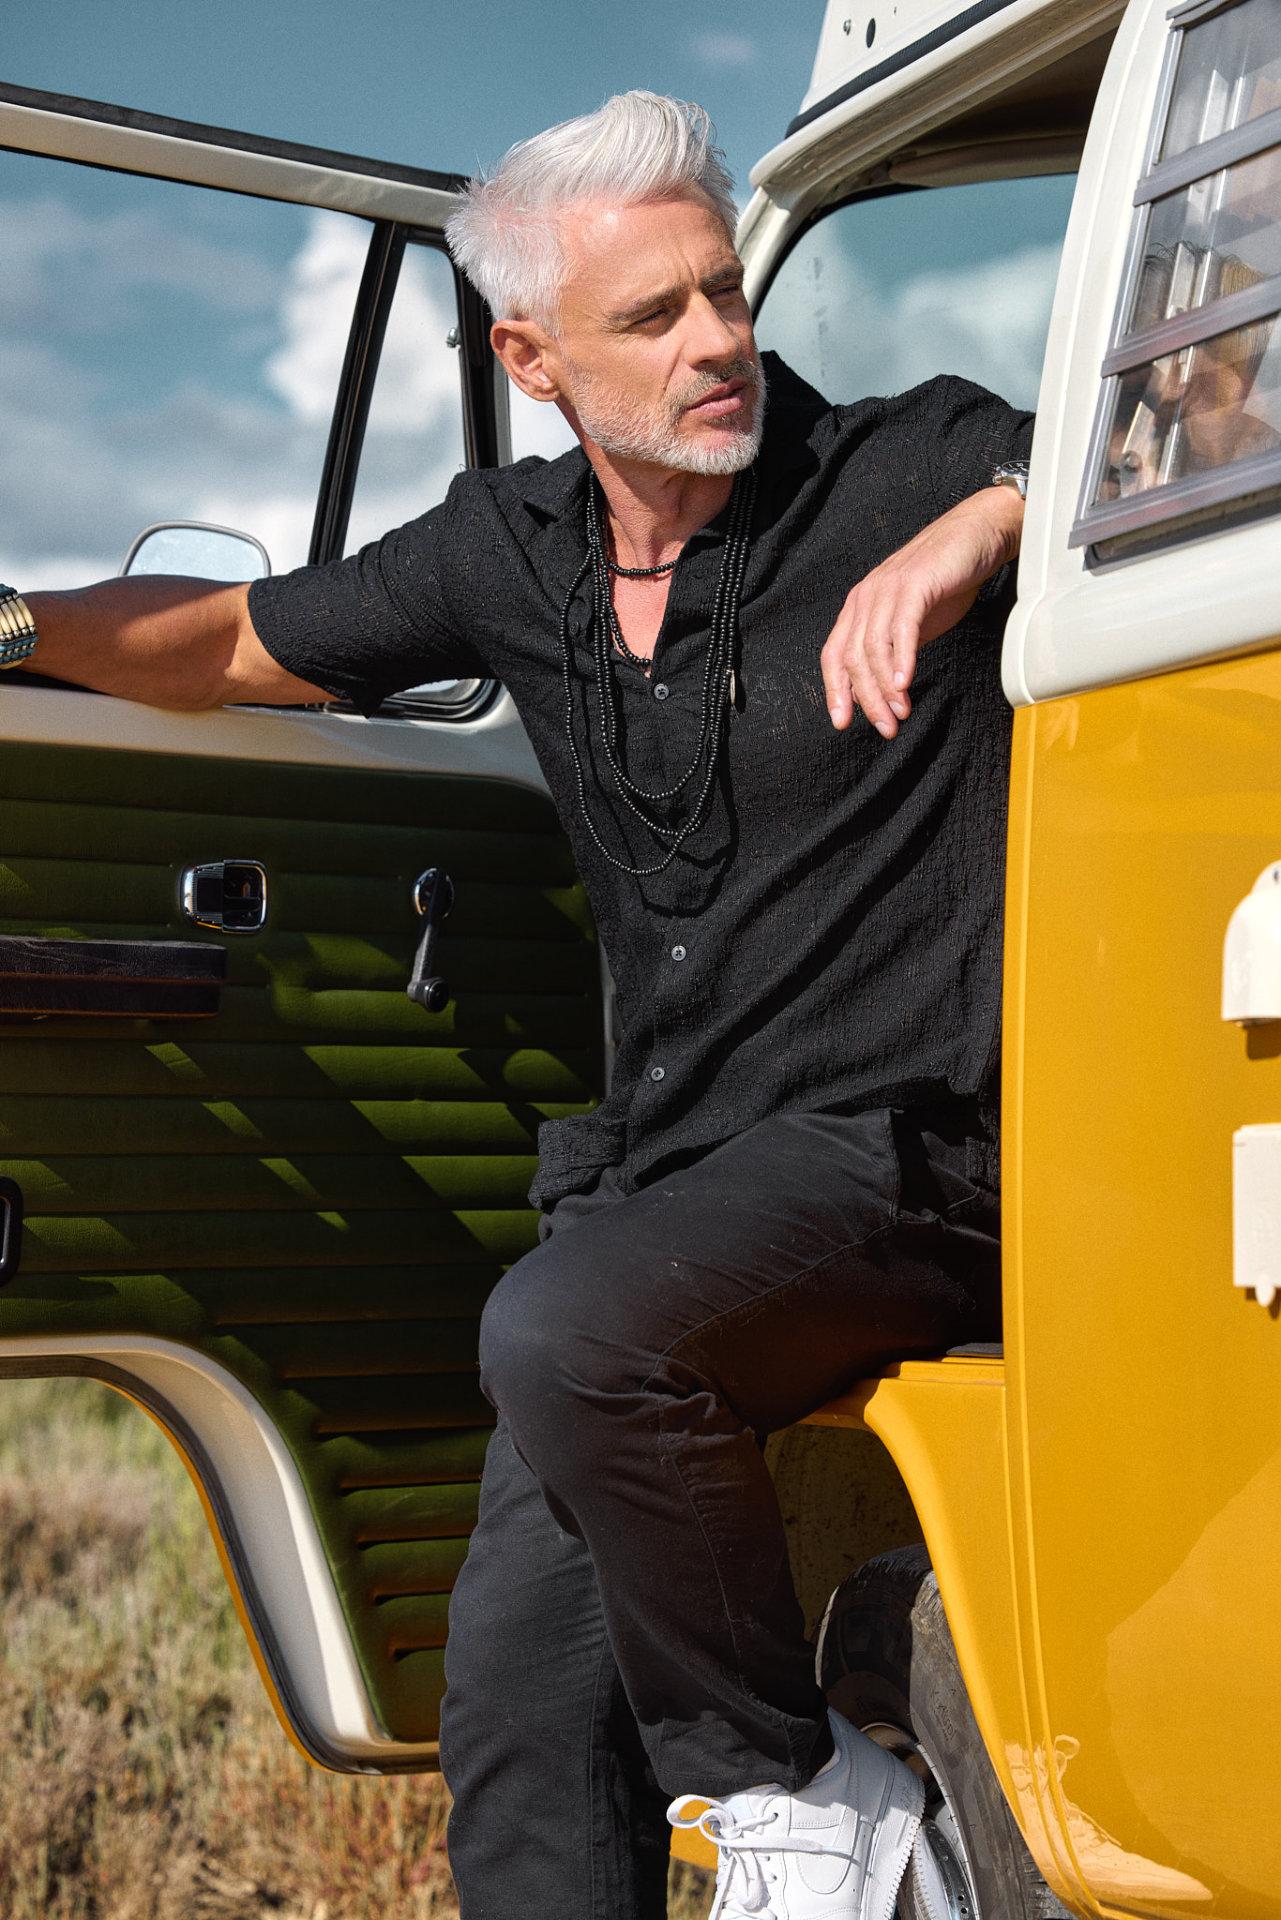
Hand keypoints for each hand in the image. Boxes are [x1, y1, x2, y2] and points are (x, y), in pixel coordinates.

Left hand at [821, 484, 1024, 738]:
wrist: (976, 537)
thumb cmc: (944, 581)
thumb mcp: (909, 623)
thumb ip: (889, 652)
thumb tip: (875, 692)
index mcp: (858, 607)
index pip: (834, 655)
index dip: (835, 690)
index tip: (842, 722)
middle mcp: (865, 598)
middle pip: (853, 659)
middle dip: (867, 699)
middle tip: (885, 727)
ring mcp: (887, 589)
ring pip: (874, 649)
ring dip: (885, 688)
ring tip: (900, 713)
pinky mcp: (914, 585)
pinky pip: (901, 628)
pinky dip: (901, 659)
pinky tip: (905, 683)